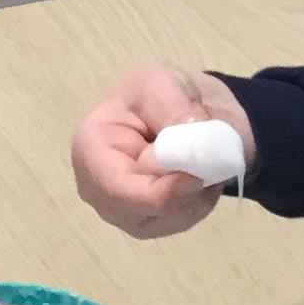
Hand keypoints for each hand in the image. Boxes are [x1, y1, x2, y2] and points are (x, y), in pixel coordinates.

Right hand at [72, 64, 254, 238]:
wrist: (176, 108)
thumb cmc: (158, 93)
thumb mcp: (164, 82)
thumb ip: (174, 107)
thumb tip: (191, 134)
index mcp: (91, 149)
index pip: (119, 189)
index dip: (163, 190)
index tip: (200, 175)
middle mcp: (96, 188)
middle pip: (144, 210)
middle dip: (186, 191)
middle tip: (212, 161)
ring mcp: (120, 210)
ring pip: (169, 219)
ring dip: (199, 194)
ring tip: (206, 160)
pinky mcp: (145, 221)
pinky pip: (181, 222)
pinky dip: (201, 201)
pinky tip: (200, 175)